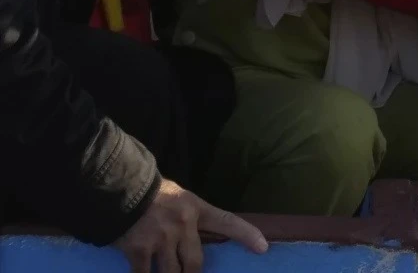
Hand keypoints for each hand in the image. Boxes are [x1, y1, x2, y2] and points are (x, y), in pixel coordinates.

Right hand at [114, 179, 266, 272]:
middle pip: (195, 263)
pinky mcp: (139, 250)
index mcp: (196, 208)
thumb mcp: (180, 198)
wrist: (119, 189)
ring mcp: (161, 239)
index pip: (227, 222)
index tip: (263, 247)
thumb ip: (190, 218)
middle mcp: (183, 224)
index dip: (247, 235)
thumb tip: (196, 240)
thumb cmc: (151, 193)